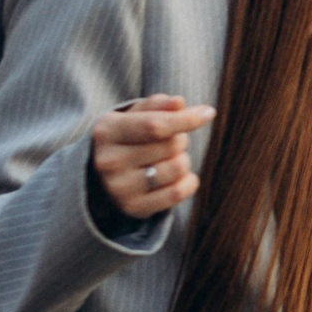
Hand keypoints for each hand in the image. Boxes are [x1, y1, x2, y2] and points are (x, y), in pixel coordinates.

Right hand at [92, 96, 213, 223]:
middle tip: (171, 141)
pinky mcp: (133, 208)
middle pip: (171, 145)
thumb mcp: (135, 114)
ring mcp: (119, 188)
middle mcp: (109, 161)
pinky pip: (178, 193)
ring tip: (169, 158)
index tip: (208, 113)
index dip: (185, 119)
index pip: (155, 126)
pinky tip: (179, 177)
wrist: (103, 174)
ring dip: (183, 159)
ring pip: (178, 168)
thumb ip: (157, 105)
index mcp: (107, 131)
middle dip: (181, 139)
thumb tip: (179, 103)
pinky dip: (188, 182)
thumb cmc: (129, 136)